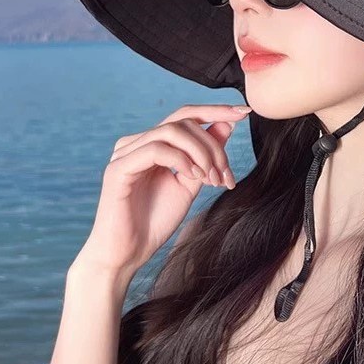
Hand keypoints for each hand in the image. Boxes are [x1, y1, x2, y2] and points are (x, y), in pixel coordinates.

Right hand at [72, 103, 251, 281]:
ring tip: (212, 179)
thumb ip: (206, 156)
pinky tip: (194, 177)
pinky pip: (156, 149)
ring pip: (172, 131)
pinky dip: (181, 160)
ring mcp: (125, 153)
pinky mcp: (119, 168)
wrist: (129, 253)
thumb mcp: (192, 183)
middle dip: (213, 145)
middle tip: (226, 176)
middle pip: (184, 122)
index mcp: (152, 144)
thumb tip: (226, 124)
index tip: (245, 113)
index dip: (215, 110)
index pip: (186, 116)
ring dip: (201, 153)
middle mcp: (137, 143)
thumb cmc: (155, 221)